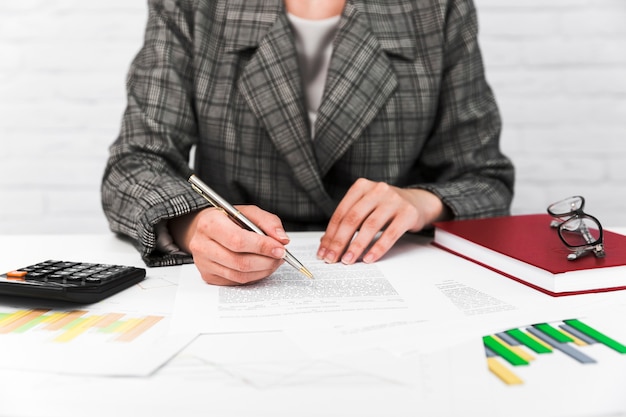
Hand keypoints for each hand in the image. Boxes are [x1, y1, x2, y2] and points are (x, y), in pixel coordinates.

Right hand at [169, 206, 288, 285]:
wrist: (203, 229)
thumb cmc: (227, 219)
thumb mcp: (247, 212)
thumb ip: (267, 222)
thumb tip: (282, 239)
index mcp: (210, 223)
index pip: (238, 240)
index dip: (262, 247)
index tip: (280, 249)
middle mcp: (202, 245)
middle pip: (240, 261)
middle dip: (267, 261)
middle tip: (281, 256)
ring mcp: (203, 263)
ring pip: (240, 275)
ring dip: (263, 270)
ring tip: (273, 261)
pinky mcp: (208, 276)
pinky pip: (236, 281)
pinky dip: (254, 275)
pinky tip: (261, 266)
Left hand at [318, 178, 447, 264]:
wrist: (418, 202)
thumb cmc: (386, 207)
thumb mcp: (366, 207)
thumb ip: (348, 220)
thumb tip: (326, 242)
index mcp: (362, 186)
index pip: (341, 213)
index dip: (330, 234)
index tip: (323, 252)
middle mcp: (377, 190)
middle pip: (353, 219)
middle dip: (339, 241)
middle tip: (332, 259)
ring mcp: (394, 200)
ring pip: (370, 226)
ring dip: (356, 246)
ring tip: (348, 260)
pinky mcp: (408, 213)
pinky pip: (390, 234)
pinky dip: (378, 248)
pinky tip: (369, 259)